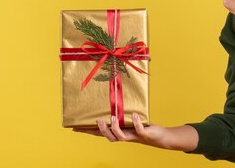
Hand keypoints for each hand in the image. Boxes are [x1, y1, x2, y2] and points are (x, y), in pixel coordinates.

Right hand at [73, 114, 197, 150]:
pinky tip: (134, 115)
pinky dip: (136, 122)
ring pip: (120, 136)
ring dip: (115, 128)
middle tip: (96, 121)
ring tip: (112, 117)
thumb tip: (109, 98)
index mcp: (117, 132)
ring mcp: (133, 136)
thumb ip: (118, 112)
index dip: (87, 131)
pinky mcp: (144, 134)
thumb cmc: (141, 126)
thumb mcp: (127, 119)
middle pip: (108, 136)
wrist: (158, 136)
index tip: (75, 128)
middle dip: (101, 130)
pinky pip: (139, 129)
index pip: (99, 133)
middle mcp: (123, 136)